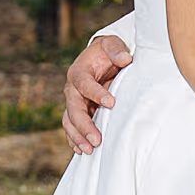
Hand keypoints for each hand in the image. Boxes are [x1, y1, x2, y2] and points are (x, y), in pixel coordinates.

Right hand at [63, 33, 132, 154]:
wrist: (101, 59)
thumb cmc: (107, 52)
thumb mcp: (112, 44)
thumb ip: (116, 49)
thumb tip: (125, 59)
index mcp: (79, 72)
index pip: (84, 84)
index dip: (96, 94)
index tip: (111, 103)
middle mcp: (72, 89)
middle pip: (73, 109)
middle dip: (84, 125)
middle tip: (97, 139)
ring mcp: (73, 102)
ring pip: (69, 121)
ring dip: (78, 136)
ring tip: (90, 150)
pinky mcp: (77, 112)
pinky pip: (72, 127)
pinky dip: (74, 139)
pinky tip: (82, 150)